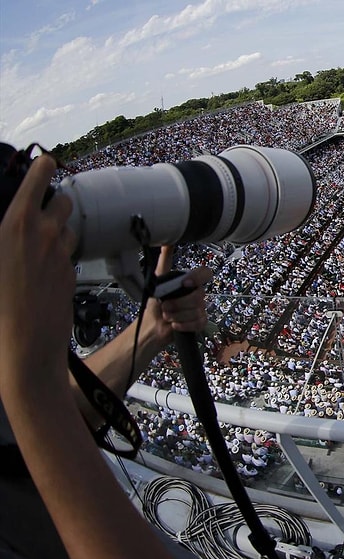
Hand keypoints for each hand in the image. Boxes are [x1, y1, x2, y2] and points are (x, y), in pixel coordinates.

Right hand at [0, 155, 75, 384]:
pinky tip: (40, 267)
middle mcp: (44, 234)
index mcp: (17, 225)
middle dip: (54, 201)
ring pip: (68, 227)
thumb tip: (12, 227)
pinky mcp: (71, 272)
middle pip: (63, 201)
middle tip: (38, 210)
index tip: (47, 161)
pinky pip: (67, 253)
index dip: (43, 168)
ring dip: (58, 227)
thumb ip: (6, 235)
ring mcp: (60, 254)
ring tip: (37, 241)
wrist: (25, 345)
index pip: (38, 180)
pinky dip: (58, 253)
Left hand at [143, 246, 212, 347]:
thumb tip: (166, 241)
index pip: (205, 273)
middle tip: (165, 306)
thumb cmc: (154, 303)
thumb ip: (164, 260)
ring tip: (168, 315)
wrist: (152, 325)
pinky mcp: (199, 322)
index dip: (197, 278)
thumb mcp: (157, 279)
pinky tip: (175, 324)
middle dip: (178, 303)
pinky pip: (197, 323)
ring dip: (177, 315)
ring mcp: (200, 309)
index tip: (185, 283)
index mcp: (190, 282)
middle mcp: (197, 294)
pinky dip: (182, 325)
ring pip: (196, 311)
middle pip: (199, 296)